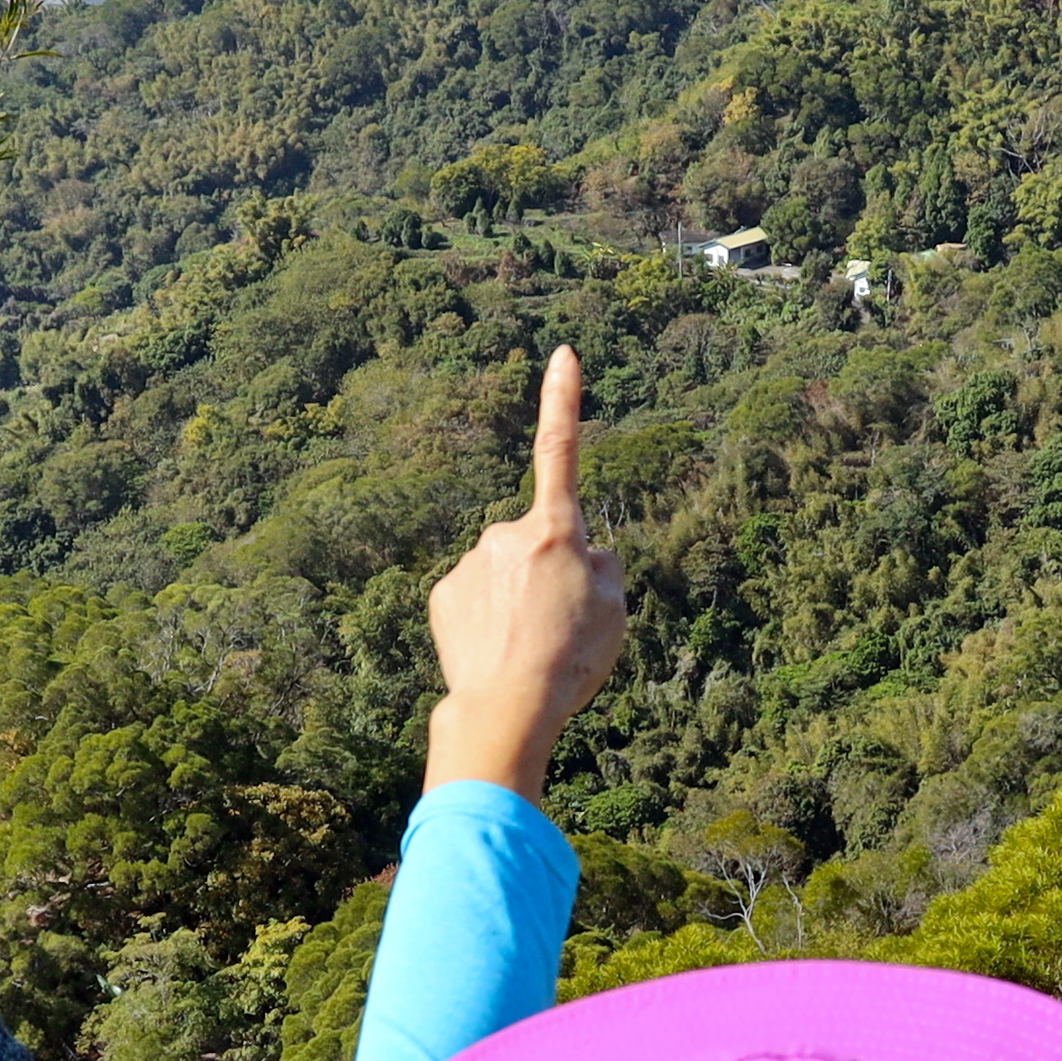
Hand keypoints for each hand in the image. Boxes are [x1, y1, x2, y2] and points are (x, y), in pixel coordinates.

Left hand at [423, 346, 630, 800]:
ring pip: (503, 572)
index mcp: (557, 530)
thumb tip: (586, 554)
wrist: (507, 706)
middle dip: (548, 572)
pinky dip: (486, 618)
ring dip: (516, 599)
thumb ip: (605, 568)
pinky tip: (495, 651)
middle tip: (559, 628)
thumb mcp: (617, 611)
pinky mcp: (444, 593)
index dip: (563, 399)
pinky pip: (475, 596)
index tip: (562, 354)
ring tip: (527, 647)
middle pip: (537, 543)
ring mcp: (471, 562)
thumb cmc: (571, 660)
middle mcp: (507, 533)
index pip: (561, 449)